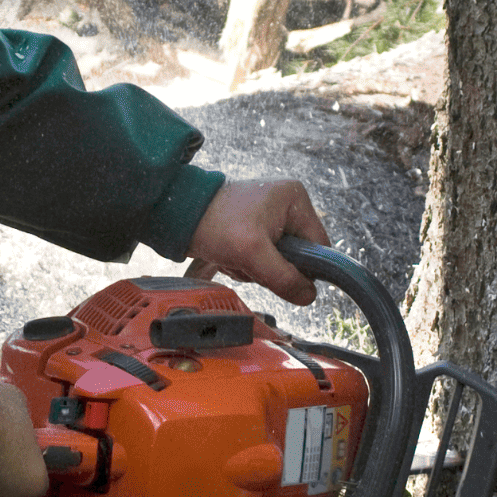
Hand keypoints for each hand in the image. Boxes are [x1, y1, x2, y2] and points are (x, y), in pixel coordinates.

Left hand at [183, 178, 329, 304]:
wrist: (176, 216)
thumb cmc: (214, 224)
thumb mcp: (252, 253)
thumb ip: (284, 277)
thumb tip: (310, 296)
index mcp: (295, 199)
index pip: (319, 245)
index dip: (306, 268)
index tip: (283, 277)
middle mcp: (287, 206)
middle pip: (298, 256)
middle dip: (273, 268)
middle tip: (249, 261)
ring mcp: (270, 218)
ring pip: (279, 262)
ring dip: (256, 269)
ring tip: (235, 257)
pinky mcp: (254, 230)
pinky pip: (262, 260)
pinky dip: (247, 266)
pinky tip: (229, 257)